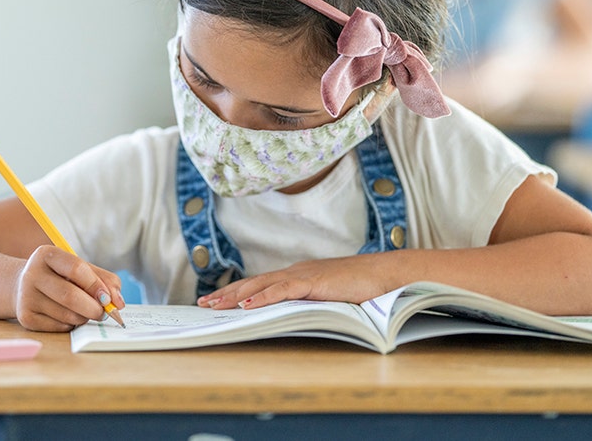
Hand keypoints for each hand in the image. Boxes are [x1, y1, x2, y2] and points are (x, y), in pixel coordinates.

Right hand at [13, 245, 125, 331]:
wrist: (21, 286)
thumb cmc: (59, 276)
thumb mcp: (79, 268)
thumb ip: (104, 280)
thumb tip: (118, 302)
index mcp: (47, 255)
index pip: (76, 269)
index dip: (96, 285)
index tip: (109, 298)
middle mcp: (32, 274)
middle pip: (70, 296)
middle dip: (94, 308)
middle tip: (104, 313)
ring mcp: (26, 296)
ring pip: (67, 315)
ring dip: (84, 318)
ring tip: (85, 312)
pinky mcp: (25, 317)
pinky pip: (59, 327)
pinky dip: (71, 325)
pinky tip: (68, 316)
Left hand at [196, 256, 395, 309]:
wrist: (387, 275)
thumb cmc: (363, 288)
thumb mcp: (329, 298)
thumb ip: (309, 304)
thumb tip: (293, 318)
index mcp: (298, 276)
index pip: (260, 284)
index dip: (237, 291)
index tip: (216, 299)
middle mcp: (295, 272)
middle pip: (254, 283)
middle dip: (227, 294)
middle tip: (204, 304)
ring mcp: (303, 275)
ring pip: (262, 286)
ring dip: (236, 296)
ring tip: (216, 305)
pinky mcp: (313, 282)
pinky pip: (282, 290)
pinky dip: (262, 298)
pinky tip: (246, 306)